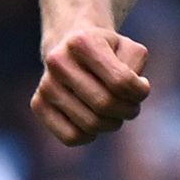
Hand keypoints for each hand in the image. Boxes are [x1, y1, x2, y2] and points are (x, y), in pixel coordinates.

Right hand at [30, 24, 152, 145]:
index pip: (121, 82)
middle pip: (105, 104)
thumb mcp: (130, 49)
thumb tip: (134, 90)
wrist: (71, 49)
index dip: (140, 92)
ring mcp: (45, 84)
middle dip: (128, 110)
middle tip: (131, 104)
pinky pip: (72, 137)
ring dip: (112, 123)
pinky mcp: (38, 104)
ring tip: (114, 110)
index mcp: (82, 42)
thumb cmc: (108, 52)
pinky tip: (93, 119)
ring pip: (91, 124)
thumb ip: (136, 67)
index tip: (141, 86)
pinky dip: (90, 135)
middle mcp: (57, 61)